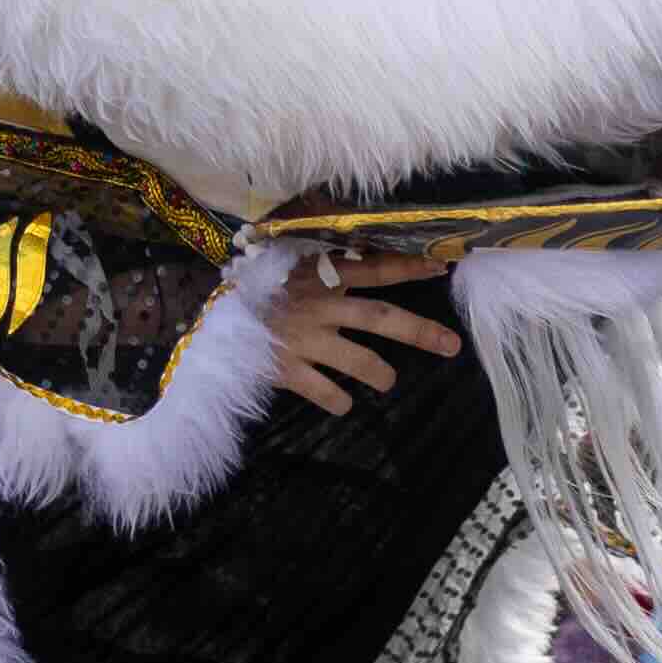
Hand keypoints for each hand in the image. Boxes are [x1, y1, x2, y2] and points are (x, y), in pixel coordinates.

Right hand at [266, 253, 464, 422]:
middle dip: (420, 331)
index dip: (408, 267)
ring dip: (379, 373)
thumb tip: (358, 258)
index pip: (374, 268)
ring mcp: (305, 339)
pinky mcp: (287, 369)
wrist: (209, 319)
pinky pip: (324, 391)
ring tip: (387, 381)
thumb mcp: (286, 267)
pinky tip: (343, 404)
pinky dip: (338, 401)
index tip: (441, 267)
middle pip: (381, 318)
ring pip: (359, 360)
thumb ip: (319, 267)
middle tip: (452, 346)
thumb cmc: (252, 290)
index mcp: (321, 276)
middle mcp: (320, 306)